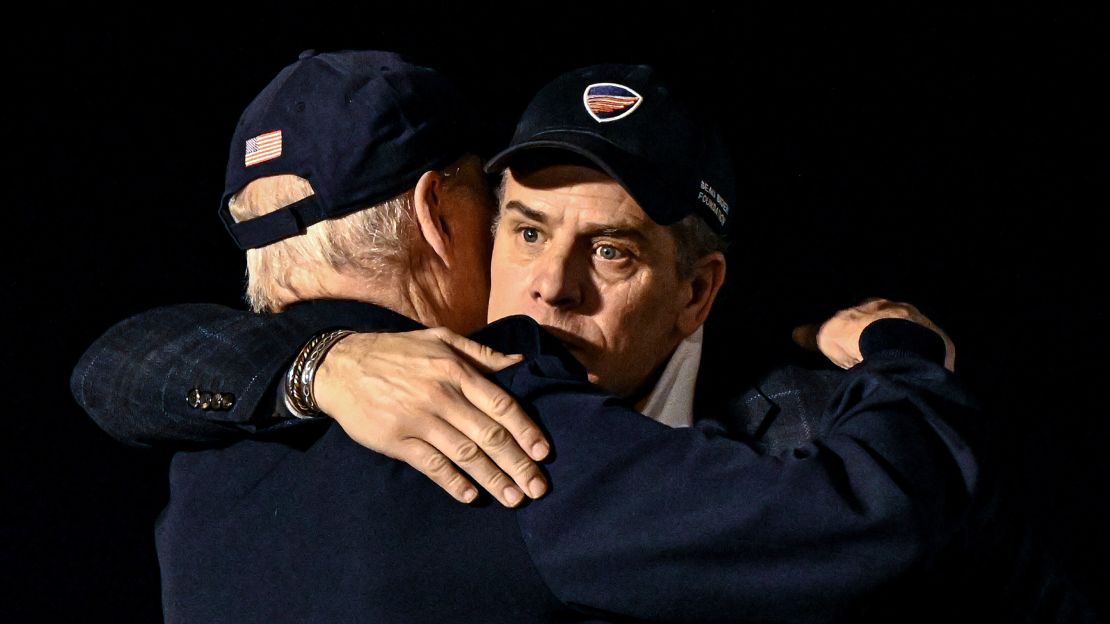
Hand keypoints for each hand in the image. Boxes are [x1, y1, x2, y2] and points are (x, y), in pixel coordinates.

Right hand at [313, 327, 548, 507]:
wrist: (340, 366)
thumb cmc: (396, 352)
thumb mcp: (439, 339)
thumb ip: (480, 353)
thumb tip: (518, 362)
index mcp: (456, 370)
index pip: (501, 405)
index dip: (526, 430)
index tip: (544, 452)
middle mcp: (441, 395)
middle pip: (489, 435)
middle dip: (518, 463)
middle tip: (538, 487)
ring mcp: (418, 419)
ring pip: (465, 454)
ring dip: (493, 479)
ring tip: (514, 498)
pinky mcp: (397, 440)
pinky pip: (432, 465)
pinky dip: (453, 482)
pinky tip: (471, 495)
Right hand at [793, 298, 955, 371]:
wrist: (897, 346)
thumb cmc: (858, 337)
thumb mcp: (827, 336)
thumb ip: (813, 334)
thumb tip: (795, 332)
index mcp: (875, 304)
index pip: (867, 312)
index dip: (860, 326)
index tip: (856, 341)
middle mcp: (902, 309)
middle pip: (893, 323)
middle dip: (887, 336)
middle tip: (877, 356)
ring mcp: (925, 326)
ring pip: (914, 336)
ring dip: (908, 349)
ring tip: (898, 369)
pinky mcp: (941, 345)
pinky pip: (932, 354)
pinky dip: (925, 363)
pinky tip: (917, 376)